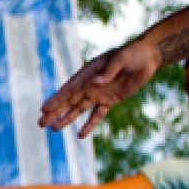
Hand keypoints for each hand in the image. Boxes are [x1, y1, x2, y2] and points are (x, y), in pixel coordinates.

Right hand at [39, 42, 161, 137]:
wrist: (148, 57)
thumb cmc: (132, 53)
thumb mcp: (121, 59)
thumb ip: (109, 71)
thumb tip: (95, 83)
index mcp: (88, 73)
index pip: (69, 89)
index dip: (57, 99)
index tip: (44, 109)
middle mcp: (90, 85)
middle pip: (69, 101)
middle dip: (55, 112)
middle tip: (40, 123)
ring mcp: (99, 94)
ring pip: (79, 109)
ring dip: (67, 119)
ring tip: (54, 129)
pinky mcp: (110, 101)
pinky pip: (97, 115)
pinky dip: (89, 125)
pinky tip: (81, 135)